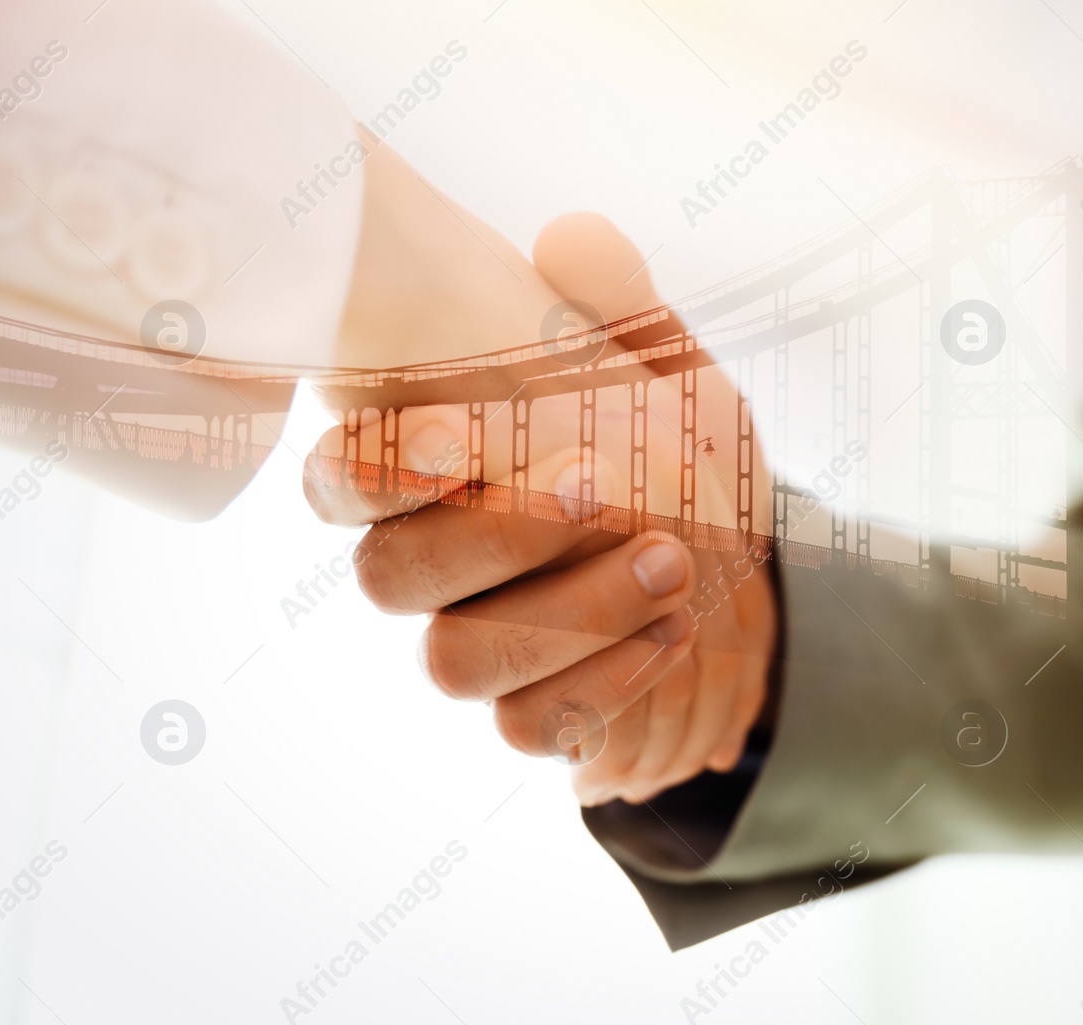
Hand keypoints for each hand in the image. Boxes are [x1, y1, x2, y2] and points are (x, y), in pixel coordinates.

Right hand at [307, 146, 777, 803]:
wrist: (740, 561)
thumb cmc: (675, 448)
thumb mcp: (667, 366)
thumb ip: (617, 306)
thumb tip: (569, 236)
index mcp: (433, 474)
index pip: (342, 482)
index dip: (376, 469)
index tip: (458, 433)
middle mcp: (431, 567)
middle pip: (391, 577)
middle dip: (498, 534)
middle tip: (609, 482)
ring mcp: (475, 645)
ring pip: (453, 665)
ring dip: (566, 617)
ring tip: (673, 563)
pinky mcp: (532, 712)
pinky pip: (526, 731)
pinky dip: (598, 688)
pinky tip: (669, 634)